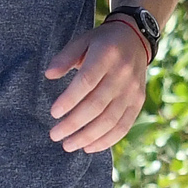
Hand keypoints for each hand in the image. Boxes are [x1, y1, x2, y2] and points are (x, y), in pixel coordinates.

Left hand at [45, 19, 152, 152]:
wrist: (136, 40)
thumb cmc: (102, 42)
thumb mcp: (82, 41)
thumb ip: (65, 57)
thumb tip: (49, 75)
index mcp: (106, 55)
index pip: (86, 82)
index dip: (69, 100)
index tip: (53, 113)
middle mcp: (122, 74)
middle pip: (96, 105)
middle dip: (73, 124)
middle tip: (55, 135)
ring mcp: (132, 90)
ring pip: (109, 120)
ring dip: (87, 137)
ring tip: (68, 145)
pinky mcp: (138, 101)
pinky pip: (123, 126)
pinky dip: (106, 140)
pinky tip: (89, 147)